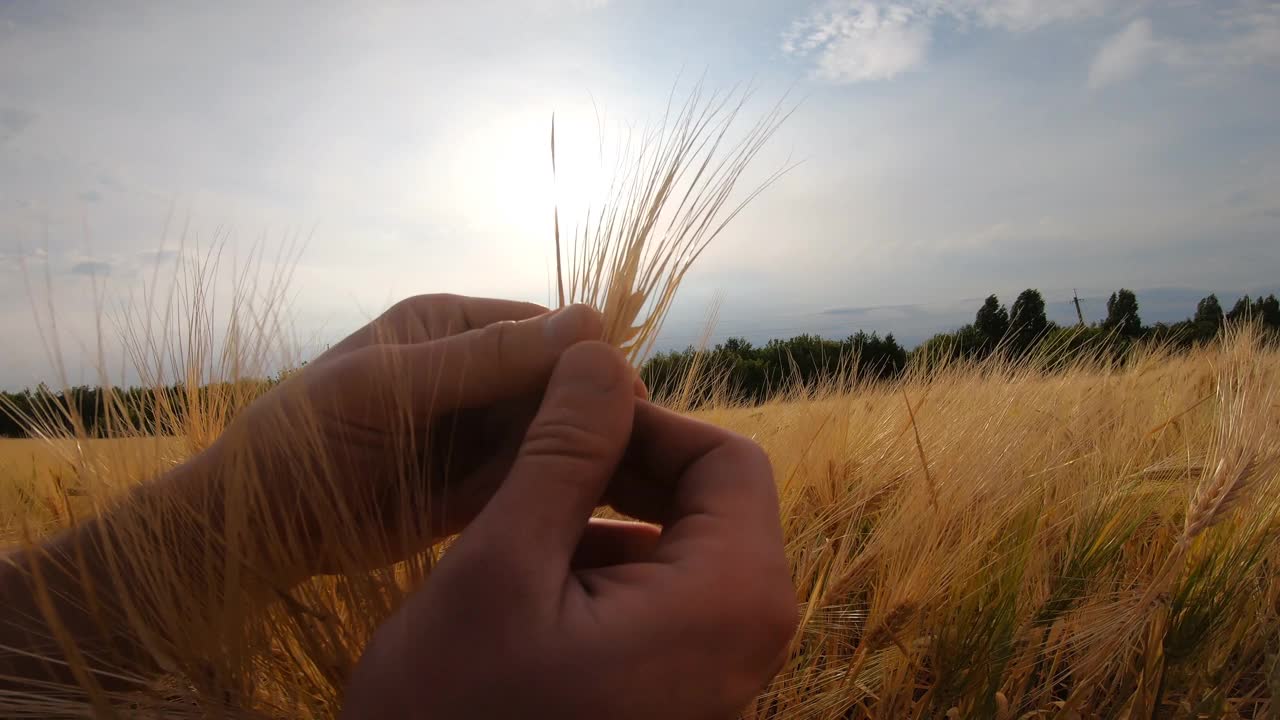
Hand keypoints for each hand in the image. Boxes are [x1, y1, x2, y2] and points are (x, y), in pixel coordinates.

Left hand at [210, 294, 621, 577]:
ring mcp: (475, 433)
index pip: (542, 330)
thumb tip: (589, 321)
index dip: (587, 361)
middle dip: (590, 413)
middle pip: (556, 385)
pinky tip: (586, 510)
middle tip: (637, 452)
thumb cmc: (306, 437)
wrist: (256, 527)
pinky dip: (556, 492)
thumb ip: (485, 359)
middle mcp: (473, 374)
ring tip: (622, 487)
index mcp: (450, 327)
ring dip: (581, 454)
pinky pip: (530, 480)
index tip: (631, 399)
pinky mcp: (476, 486)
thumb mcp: (392, 388)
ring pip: (552, 435)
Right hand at [341, 341, 796, 719]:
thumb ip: (562, 450)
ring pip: (684, 545)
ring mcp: (719, 672)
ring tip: (519, 516)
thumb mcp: (500, 565)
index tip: (559, 416)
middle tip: (532, 456)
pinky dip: (608, 566)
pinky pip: (667, 597)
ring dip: (607, 514)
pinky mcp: (681, 690)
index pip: (728, 458)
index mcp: (734, 600)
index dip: (644, 422)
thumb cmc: (455, 713)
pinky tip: (535, 574)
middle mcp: (749, 639)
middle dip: (625, 466)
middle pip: (713, 500)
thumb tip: (601, 350)